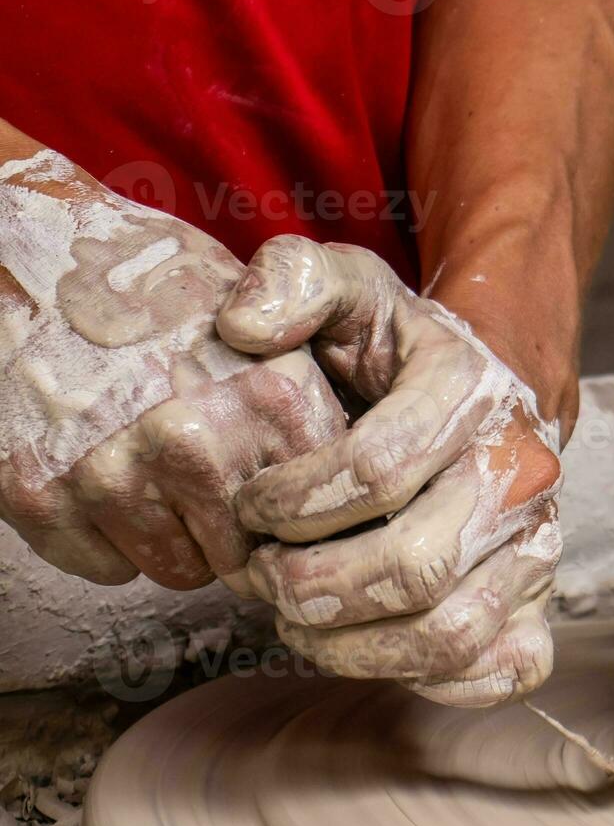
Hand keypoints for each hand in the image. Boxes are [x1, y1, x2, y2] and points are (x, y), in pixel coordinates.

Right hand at [0, 149, 344, 590]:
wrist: (36, 256)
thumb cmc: (167, 287)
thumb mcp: (284, 311)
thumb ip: (328, 401)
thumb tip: (366, 487)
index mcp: (273, 396)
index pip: (321, 516)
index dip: (299, 505)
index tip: (278, 476)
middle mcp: (195, 439)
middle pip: (250, 554)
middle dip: (238, 526)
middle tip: (207, 464)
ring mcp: (111, 472)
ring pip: (181, 570)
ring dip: (176, 534)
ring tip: (156, 461)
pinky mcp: (41, 498)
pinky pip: (107, 568)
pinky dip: (105, 536)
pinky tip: (101, 470)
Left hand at [217, 236, 563, 707]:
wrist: (495, 390)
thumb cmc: (404, 354)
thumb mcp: (352, 290)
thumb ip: (293, 280)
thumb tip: (244, 329)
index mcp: (473, 394)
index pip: (377, 470)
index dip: (293, 503)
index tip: (250, 506)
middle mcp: (521, 475)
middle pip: (415, 568)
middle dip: (312, 589)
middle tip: (262, 579)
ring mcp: (539, 544)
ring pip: (453, 633)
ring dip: (354, 648)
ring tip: (299, 621)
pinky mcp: (542, 601)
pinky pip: (506, 668)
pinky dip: (437, 682)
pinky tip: (374, 647)